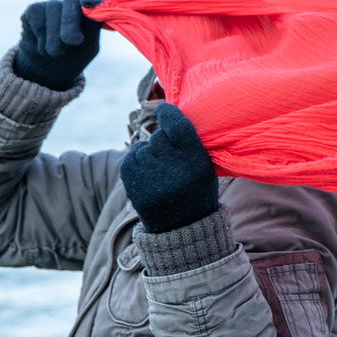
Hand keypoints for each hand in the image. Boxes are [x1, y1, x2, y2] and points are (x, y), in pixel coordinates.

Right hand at [13, 0, 102, 90]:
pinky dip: (40, 36)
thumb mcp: (88, 47)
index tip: (89, 3)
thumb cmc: (73, 57)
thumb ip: (92, 27)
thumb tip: (87, 7)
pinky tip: (42, 45)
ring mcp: (52, 5)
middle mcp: (71, 3)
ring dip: (55, 36)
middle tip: (73, 41)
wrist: (47, 71)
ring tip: (56, 53)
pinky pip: (37, 16)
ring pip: (53, 8)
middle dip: (71, 21)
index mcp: (89, 11)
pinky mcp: (33, 10)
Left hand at [120, 103, 218, 233]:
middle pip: (158, 137)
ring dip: (149, 153)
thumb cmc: (196, 189)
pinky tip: (148, 173)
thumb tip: (167, 111)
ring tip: (160, 171)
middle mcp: (172, 169)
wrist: (181, 228)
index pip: (176, 125)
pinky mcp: (133, 184)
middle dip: (162, 142)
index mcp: (195, 161)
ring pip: (143, 147)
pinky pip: (131, 157)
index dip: (168, 113)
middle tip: (169, 157)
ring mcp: (150, 177)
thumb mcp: (205, 166)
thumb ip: (190, 142)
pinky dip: (137, 160)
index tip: (163, 109)